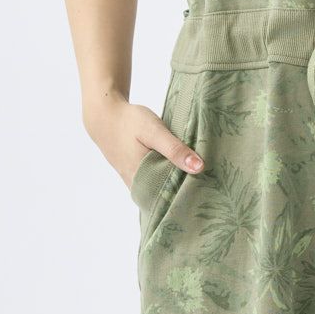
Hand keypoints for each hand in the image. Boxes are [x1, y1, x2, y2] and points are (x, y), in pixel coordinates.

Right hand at [84, 93, 204, 188]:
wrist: (105, 116)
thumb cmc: (130, 122)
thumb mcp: (155, 131)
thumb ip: (174, 149)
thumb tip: (199, 167)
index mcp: (144, 179)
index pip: (172, 197)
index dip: (189, 194)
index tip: (209, 191)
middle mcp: (138, 185)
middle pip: (166, 196)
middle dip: (184, 192)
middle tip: (209, 187)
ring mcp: (133, 181)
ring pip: (159, 190)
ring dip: (174, 185)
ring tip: (198, 180)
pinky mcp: (133, 174)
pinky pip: (152, 183)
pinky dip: (165, 178)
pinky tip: (178, 171)